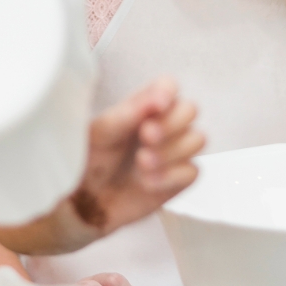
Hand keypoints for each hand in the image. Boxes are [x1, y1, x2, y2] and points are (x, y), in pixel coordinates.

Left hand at [70, 78, 202, 240]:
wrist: (88, 199)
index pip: (169, 85)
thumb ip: (129, 113)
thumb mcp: (102, 132)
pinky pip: (192, 171)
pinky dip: (170, 176)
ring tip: (141, 161)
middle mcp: (164, 123)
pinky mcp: (179, 179)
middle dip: (170, 123)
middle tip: (145, 136)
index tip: (156, 106)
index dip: (167, 92)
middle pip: (190, 109)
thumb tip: (156, 98)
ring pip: (197, 139)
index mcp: (144, 105)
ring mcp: (175, 151)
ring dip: (170, 151)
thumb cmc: (92, 157)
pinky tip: (146, 182)